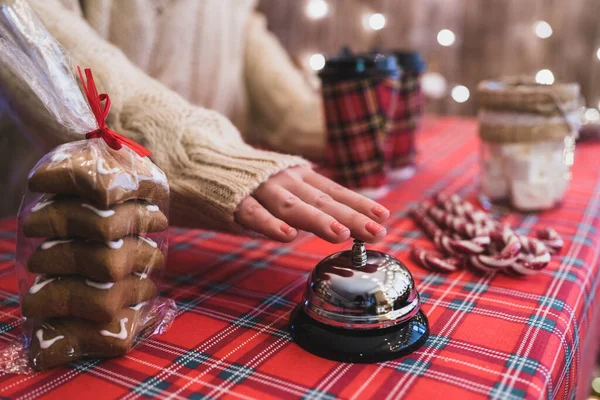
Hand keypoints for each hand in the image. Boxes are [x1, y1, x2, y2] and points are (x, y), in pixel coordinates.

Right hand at [235, 166, 389, 242]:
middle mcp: (286, 179)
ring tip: (341, 235)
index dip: (360, 204)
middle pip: (322, 201)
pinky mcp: (235, 201)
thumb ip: (308, 202)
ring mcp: (261, 189)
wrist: (204, 159)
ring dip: (318, 221)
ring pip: (293, 206)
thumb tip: (343, 224)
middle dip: (351, 218)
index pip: (335, 192)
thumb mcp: (286, 186)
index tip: (384, 217)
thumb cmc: (252, 180)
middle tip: (377, 233)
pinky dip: (269, 224)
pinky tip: (287, 236)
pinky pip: (253, 214)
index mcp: (300, 177)